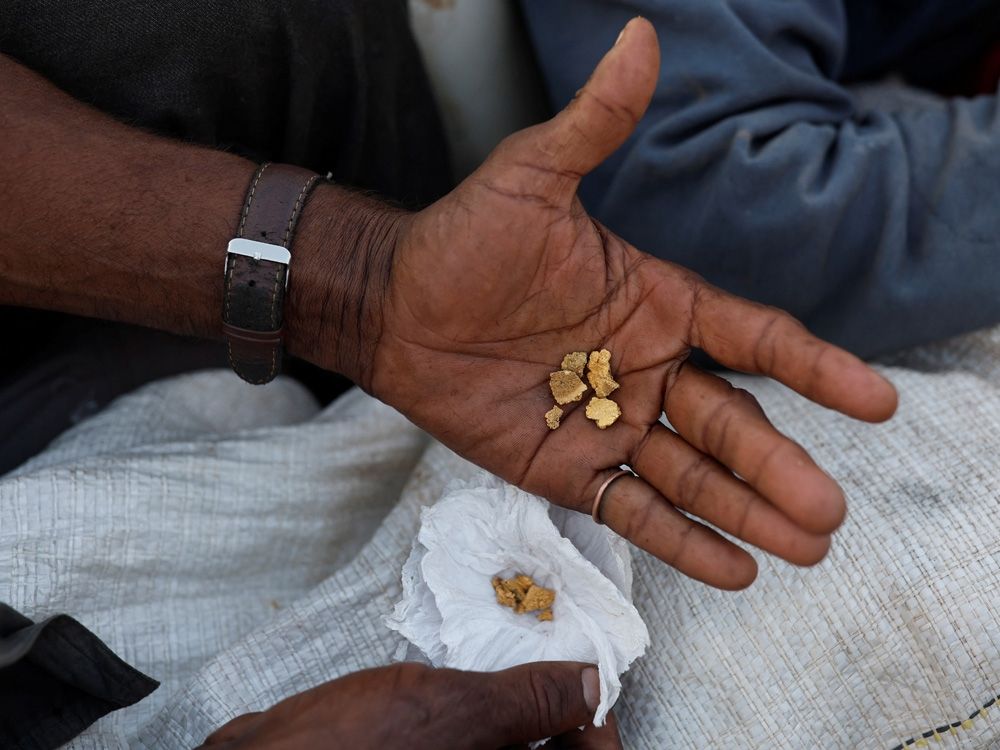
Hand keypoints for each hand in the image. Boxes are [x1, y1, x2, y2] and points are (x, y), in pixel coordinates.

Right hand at [197, 662, 618, 749]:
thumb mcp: (453, 713)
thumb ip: (530, 701)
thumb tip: (591, 686)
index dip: (596, 729)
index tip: (587, 684)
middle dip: (559, 709)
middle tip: (552, 656)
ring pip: (509, 745)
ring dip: (518, 704)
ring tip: (509, 653)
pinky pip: (469, 741)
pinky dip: (478, 708)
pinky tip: (464, 670)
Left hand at [370, 18, 897, 589]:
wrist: (393, 306)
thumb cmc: (463, 239)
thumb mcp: (531, 176)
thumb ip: (593, 125)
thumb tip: (642, 36)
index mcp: (656, 303)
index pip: (753, 339)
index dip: (814, 370)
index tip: (873, 401)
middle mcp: (645, 368)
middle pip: (730, 423)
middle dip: (779, 467)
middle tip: (831, 510)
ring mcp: (609, 424)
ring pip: (691, 476)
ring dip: (747, 511)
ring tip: (805, 544)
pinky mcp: (568, 469)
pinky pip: (632, 510)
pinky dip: (681, 541)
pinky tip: (734, 567)